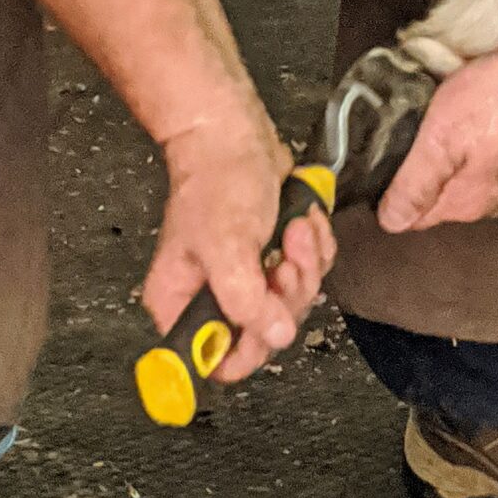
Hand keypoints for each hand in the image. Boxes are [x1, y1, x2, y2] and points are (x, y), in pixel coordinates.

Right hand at [143, 102, 336, 380]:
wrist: (236, 136)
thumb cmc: (217, 182)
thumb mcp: (225, 245)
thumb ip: (245, 299)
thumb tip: (274, 336)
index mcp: (183, 303)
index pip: (213, 362)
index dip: (247, 350)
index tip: (268, 317)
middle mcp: (214, 299)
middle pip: (265, 334)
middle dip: (287, 293)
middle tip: (283, 259)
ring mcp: (249, 281)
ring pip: (295, 303)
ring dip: (305, 263)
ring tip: (292, 230)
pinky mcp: (277, 261)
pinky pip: (311, 274)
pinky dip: (315, 247)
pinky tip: (301, 222)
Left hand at [377, 38, 497, 232]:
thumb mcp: (437, 140)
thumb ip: (413, 186)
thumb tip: (392, 221)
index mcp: (466, 205)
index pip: (414, 216)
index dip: (395, 187)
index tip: (393, 152)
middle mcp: (495, 203)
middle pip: (442, 196)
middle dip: (427, 169)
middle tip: (422, 128)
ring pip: (470, 176)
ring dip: (458, 154)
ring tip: (455, 116)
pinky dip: (488, 141)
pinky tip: (488, 114)